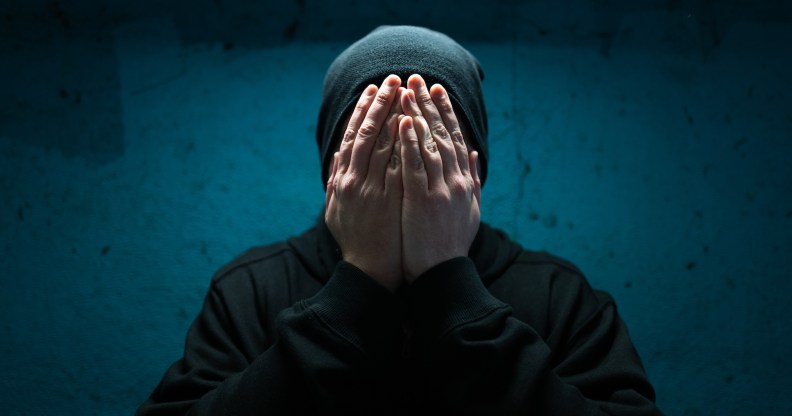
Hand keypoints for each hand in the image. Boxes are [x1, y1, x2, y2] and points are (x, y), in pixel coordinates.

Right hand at [325, 75, 404, 290]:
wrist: (368, 271)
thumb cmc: (354, 241)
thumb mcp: (336, 210)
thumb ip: (336, 182)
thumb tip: (339, 158)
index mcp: (342, 181)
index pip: (353, 137)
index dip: (363, 111)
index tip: (373, 89)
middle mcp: (355, 181)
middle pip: (368, 134)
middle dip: (380, 104)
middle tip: (391, 79)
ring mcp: (373, 190)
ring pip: (384, 145)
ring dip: (395, 116)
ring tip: (405, 93)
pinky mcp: (390, 200)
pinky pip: (399, 165)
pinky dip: (405, 144)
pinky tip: (413, 125)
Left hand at [398, 74, 481, 281]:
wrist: (443, 274)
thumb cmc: (452, 245)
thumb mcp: (470, 210)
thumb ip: (472, 180)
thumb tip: (472, 153)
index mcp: (464, 182)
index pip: (454, 138)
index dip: (445, 113)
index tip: (436, 91)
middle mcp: (455, 181)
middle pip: (441, 134)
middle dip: (429, 105)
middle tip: (418, 78)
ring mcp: (440, 190)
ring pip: (429, 144)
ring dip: (418, 115)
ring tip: (407, 91)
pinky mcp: (424, 201)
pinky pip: (415, 166)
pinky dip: (410, 143)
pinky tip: (403, 122)